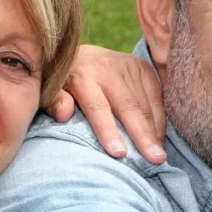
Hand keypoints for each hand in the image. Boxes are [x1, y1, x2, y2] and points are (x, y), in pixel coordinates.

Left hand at [46, 45, 165, 163]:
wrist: (78, 51)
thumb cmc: (63, 80)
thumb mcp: (51, 89)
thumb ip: (55, 102)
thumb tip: (63, 114)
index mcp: (82, 75)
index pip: (98, 107)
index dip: (108, 131)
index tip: (119, 154)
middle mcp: (108, 68)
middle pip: (129, 107)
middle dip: (143, 135)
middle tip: (155, 159)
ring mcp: (128, 66)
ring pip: (145, 104)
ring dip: (154, 131)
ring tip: (160, 156)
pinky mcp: (143, 67)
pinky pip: (156, 97)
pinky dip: (160, 119)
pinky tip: (160, 139)